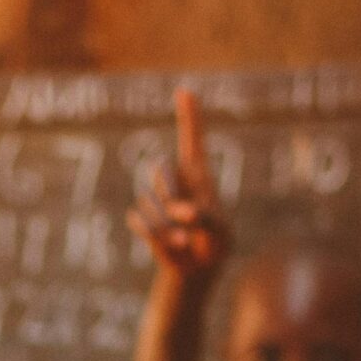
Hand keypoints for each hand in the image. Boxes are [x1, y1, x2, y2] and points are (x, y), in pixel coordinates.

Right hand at [127, 90, 227, 280]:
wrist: (199, 269)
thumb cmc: (216, 244)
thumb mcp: (221, 232)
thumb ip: (206, 218)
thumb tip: (183, 213)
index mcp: (199, 177)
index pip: (193, 140)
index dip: (189, 117)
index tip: (185, 91)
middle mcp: (176, 182)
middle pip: (161, 169)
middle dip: (168, 190)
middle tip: (187, 217)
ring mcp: (157, 200)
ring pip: (149, 200)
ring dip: (167, 225)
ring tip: (185, 241)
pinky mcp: (145, 220)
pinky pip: (139, 220)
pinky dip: (155, 236)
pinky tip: (170, 245)